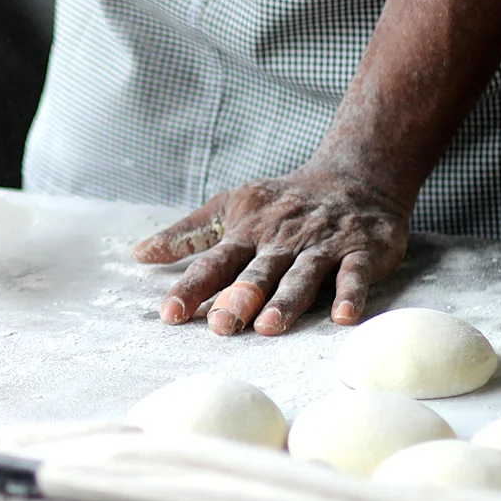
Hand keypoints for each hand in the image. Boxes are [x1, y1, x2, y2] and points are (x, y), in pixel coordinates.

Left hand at [132, 167, 408, 335]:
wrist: (356, 174)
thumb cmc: (283, 200)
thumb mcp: (230, 206)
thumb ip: (188, 234)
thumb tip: (139, 254)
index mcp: (248, 231)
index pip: (214, 262)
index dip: (192, 287)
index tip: (169, 313)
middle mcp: (282, 240)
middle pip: (257, 272)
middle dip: (238, 298)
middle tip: (219, 325)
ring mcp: (322, 245)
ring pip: (301, 275)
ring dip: (286, 300)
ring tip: (269, 326)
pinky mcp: (361, 250)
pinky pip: (355, 273)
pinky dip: (350, 293)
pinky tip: (343, 316)